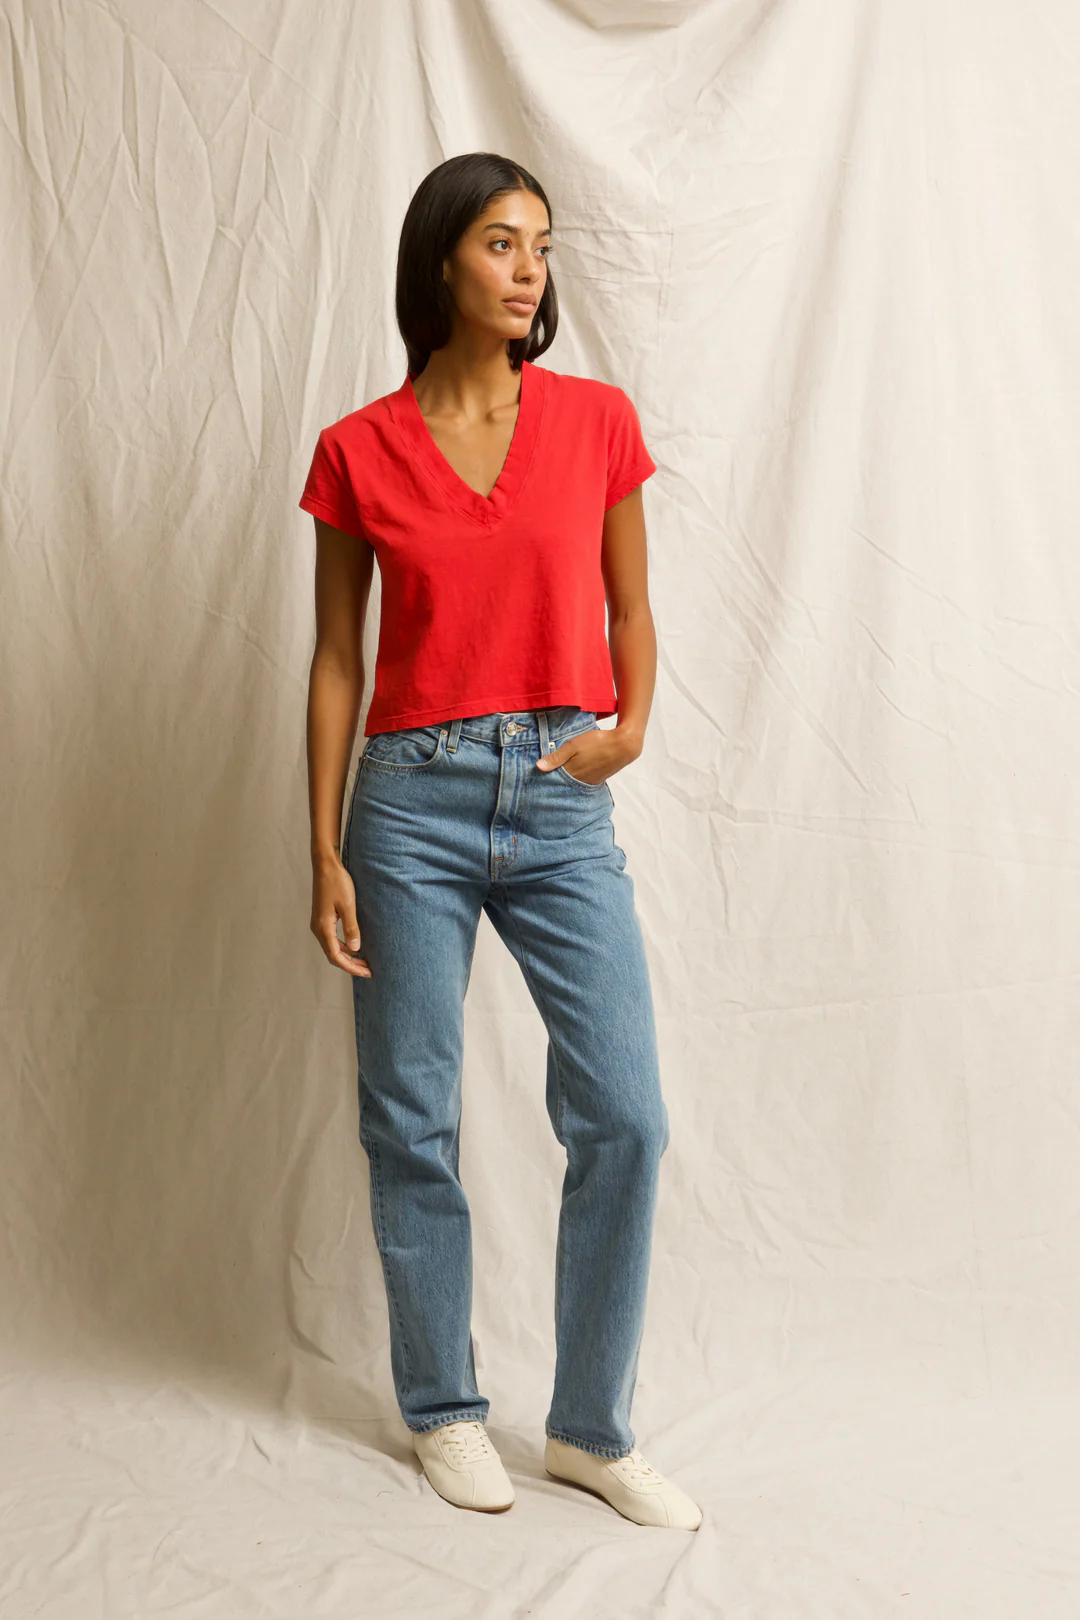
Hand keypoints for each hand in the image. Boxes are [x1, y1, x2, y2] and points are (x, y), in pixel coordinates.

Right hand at [310, 854, 372, 977]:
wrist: (325, 864)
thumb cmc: (337, 882)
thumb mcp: (348, 905)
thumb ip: (351, 928)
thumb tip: (355, 949)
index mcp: (323, 927)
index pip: (336, 956)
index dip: (351, 967)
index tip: (366, 972)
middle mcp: (318, 928)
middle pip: (333, 955)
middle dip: (350, 964)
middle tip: (368, 969)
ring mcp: (318, 923)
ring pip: (332, 947)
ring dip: (347, 955)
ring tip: (363, 960)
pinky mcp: (322, 918)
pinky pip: (331, 938)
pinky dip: (343, 946)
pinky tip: (354, 945)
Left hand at [535, 724, 640, 786]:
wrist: (624, 746)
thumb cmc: (598, 742)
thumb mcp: (574, 745)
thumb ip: (556, 757)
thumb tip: (538, 767)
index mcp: (572, 772)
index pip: (553, 781)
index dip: (543, 780)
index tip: (533, 781)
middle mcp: (580, 780)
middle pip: (561, 785)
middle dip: (552, 784)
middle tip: (541, 785)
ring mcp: (589, 781)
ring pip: (572, 784)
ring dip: (564, 783)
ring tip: (555, 780)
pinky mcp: (597, 779)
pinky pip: (582, 782)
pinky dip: (575, 781)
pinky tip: (572, 776)